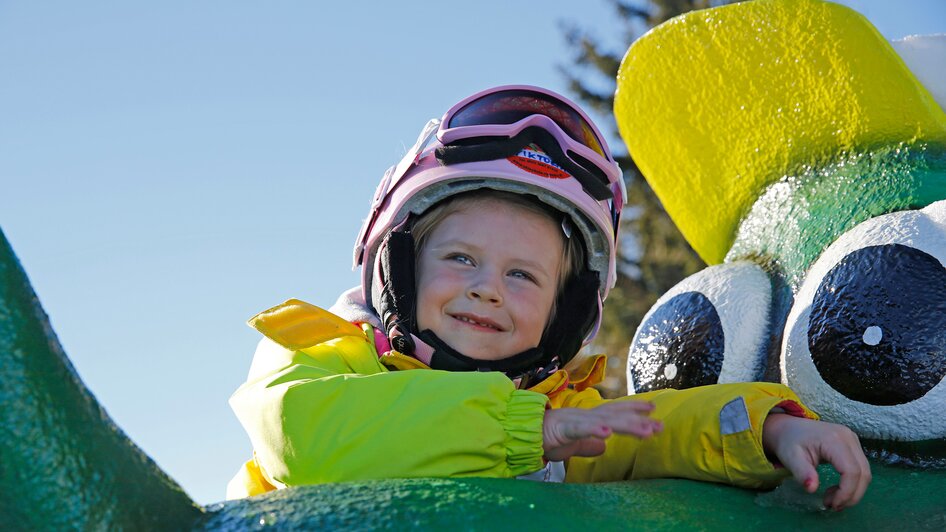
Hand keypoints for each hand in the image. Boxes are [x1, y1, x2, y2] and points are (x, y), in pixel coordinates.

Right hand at [542, 400, 662, 461]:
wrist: (522, 433)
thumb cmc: (546, 437)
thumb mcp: (572, 445)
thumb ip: (588, 444)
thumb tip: (604, 446)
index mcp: (588, 419)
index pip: (614, 413)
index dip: (633, 410)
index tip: (653, 410)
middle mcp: (585, 415)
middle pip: (615, 416)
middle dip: (638, 420)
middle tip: (659, 426)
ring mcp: (575, 420)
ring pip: (604, 421)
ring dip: (625, 425)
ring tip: (645, 430)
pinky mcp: (563, 428)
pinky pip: (580, 429)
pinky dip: (594, 430)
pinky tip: (607, 434)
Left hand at [762, 413, 870, 510]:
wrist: (789, 428)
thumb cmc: (789, 442)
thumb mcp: (790, 458)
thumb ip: (802, 473)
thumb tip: (812, 489)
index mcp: (834, 440)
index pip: (851, 470)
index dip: (846, 492)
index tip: (831, 505)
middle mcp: (849, 438)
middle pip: (863, 473)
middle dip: (851, 495)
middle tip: (832, 506)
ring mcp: (853, 440)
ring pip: (865, 472)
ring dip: (853, 491)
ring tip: (832, 499)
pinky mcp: (854, 445)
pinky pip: (860, 468)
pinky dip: (852, 484)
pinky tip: (837, 490)